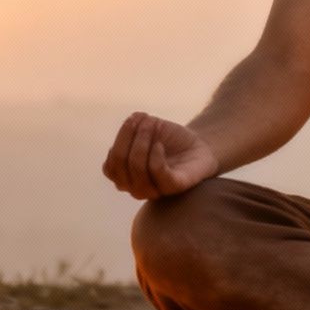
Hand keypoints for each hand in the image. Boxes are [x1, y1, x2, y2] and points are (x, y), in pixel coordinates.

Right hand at [103, 112, 220, 199]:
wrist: (199, 146)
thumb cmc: (169, 140)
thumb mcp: (147, 129)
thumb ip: (133, 127)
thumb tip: (132, 120)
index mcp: (126, 177)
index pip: (110, 167)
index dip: (118, 141)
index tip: (133, 120)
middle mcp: (137, 187)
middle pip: (119, 167)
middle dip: (127, 139)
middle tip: (144, 121)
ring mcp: (155, 190)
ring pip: (137, 171)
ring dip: (141, 144)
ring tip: (153, 127)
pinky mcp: (174, 187)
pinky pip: (158, 174)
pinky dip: (155, 157)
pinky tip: (160, 145)